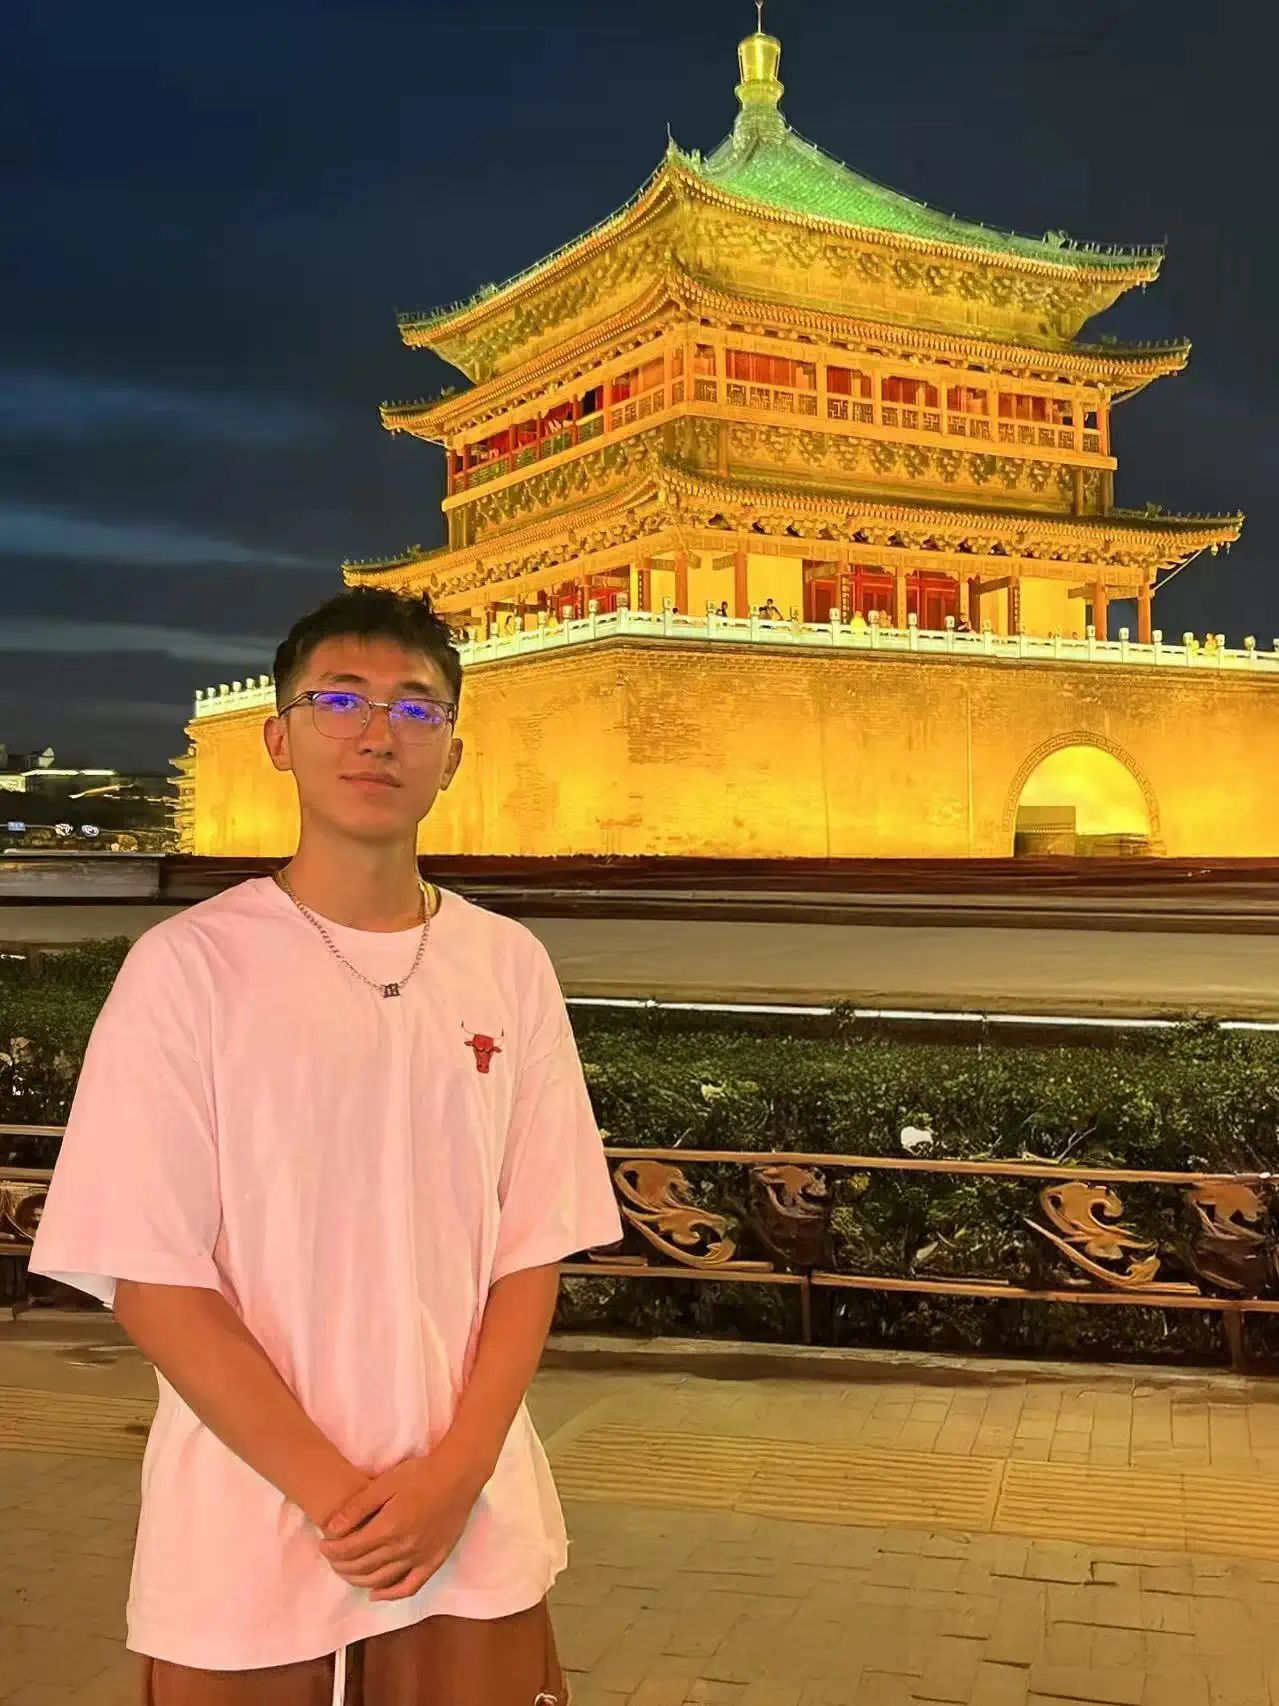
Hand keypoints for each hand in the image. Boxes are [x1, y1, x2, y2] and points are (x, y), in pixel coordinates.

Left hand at [318, 1453, 483, 1601]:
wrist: (458, 1476)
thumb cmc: (420, 1474)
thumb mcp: (386, 1483)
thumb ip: (358, 1507)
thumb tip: (331, 1529)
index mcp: (389, 1527)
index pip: (351, 1549)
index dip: (332, 1551)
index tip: (323, 1546)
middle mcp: (403, 1548)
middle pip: (363, 1566)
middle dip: (341, 1565)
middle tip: (330, 1558)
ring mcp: (419, 1558)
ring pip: (381, 1580)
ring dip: (358, 1580)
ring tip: (346, 1572)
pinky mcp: (433, 1562)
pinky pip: (409, 1586)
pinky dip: (390, 1594)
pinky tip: (376, 1593)